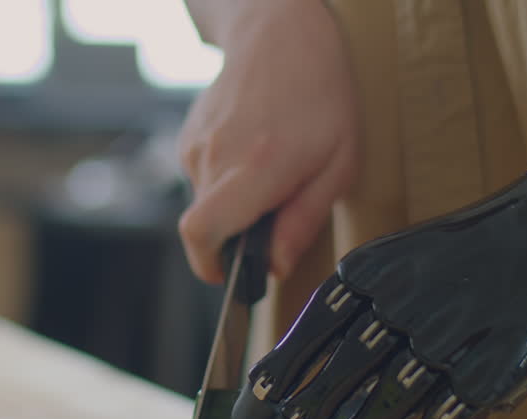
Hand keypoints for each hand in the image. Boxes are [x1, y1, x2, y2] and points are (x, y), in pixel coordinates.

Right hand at [177, 0, 358, 283]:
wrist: (282, 34)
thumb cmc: (320, 96)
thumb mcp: (337, 165)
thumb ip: (303, 221)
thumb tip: (276, 266)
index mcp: (254, 169)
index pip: (201, 233)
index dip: (209, 265)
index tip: (229, 274)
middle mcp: (215, 158)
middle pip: (207, 226)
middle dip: (238, 233)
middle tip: (277, 209)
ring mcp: (196, 145)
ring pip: (206, 202)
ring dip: (235, 203)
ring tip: (271, 171)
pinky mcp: (189, 136)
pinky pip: (203, 178)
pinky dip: (227, 180)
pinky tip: (255, 152)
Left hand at [227, 177, 526, 418]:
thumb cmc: (455, 260)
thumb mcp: (388, 263)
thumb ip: (344, 316)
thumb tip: (291, 384)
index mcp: (359, 281)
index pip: (291, 356)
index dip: (260, 407)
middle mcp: (393, 312)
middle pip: (318, 401)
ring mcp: (441, 347)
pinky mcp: (487, 378)